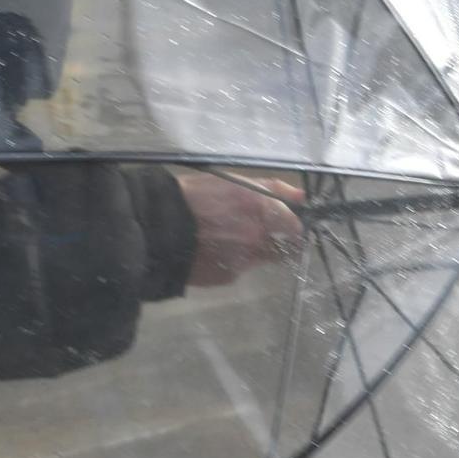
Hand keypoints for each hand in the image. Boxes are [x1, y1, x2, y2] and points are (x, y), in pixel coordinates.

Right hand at [177, 173, 304, 287]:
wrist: (157, 228)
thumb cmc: (193, 196)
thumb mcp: (232, 181)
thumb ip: (271, 189)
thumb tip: (301, 196)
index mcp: (260, 208)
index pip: (296, 226)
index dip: (294, 226)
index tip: (288, 224)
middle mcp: (257, 237)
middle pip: (284, 247)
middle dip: (279, 241)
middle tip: (262, 232)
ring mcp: (244, 260)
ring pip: (262, 258)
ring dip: (255, 250)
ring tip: (229, 239)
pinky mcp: (229, 276)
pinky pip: (240, 268)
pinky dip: (233, 260)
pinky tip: (214, 250)